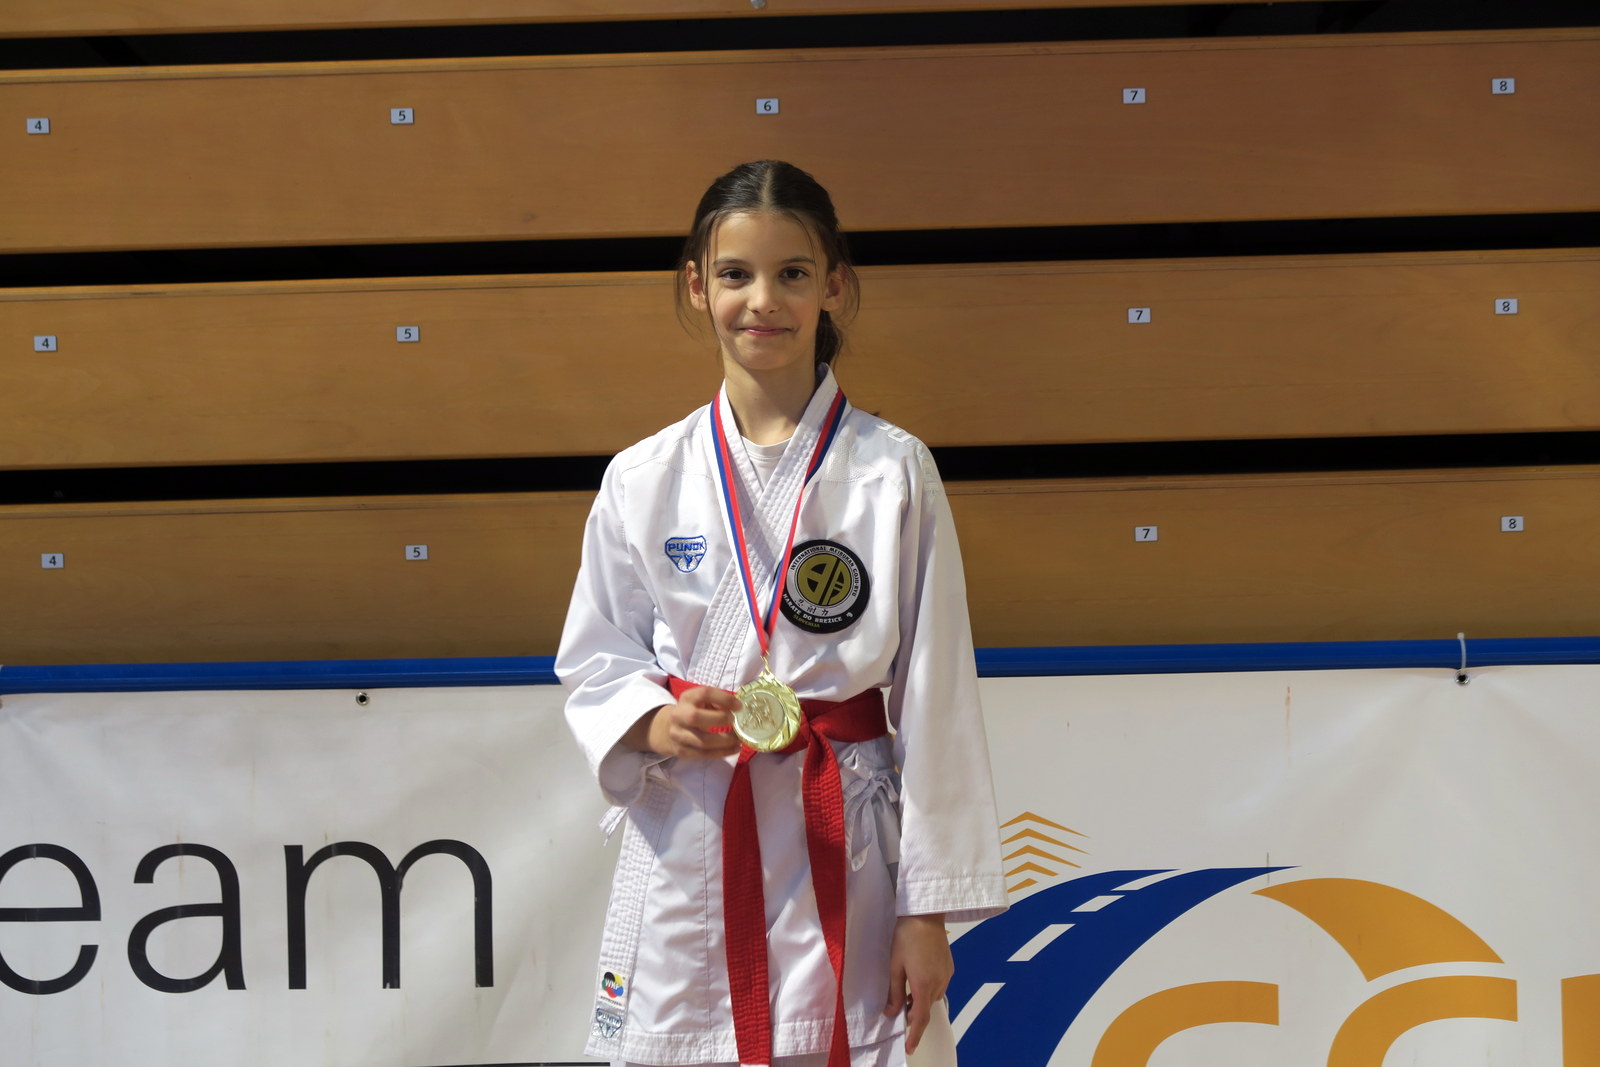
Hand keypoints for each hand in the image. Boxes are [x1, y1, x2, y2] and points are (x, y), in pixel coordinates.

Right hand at [623, 686, 740, 758]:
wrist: (668, 729)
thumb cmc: (693, 711)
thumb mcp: (702, 702)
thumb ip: (718, 702)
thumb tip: (738, 710)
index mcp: (686, 698)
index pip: (704, 693)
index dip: (723, 698)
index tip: (739, 706)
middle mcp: (678, 715)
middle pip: (695, 717)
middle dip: (720, 720)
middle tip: (735, 723)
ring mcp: (678, 735)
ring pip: (702, 741)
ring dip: (725, 741)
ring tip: (739, 740)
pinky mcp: (682, 751)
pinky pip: (704, 754)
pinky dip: (723, 752)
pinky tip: (734, 749)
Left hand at [883, 913, 951, 1054]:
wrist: (925, 914)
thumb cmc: (906, 937)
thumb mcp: (895, 965)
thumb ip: (894, 992)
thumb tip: (891, 1012)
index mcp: (923, 984)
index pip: (921, 1018)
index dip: (915, 1035)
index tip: (910, 1048)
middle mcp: (939, 983)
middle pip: (927, 1008)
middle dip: (915, 1014)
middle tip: (900, 1010)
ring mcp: (946, 975)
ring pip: (933, 997)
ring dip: (921, 1000)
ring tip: (908, 990)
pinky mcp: (950, 967)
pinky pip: (939, 985)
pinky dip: (929, 989)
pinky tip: (919, 976)